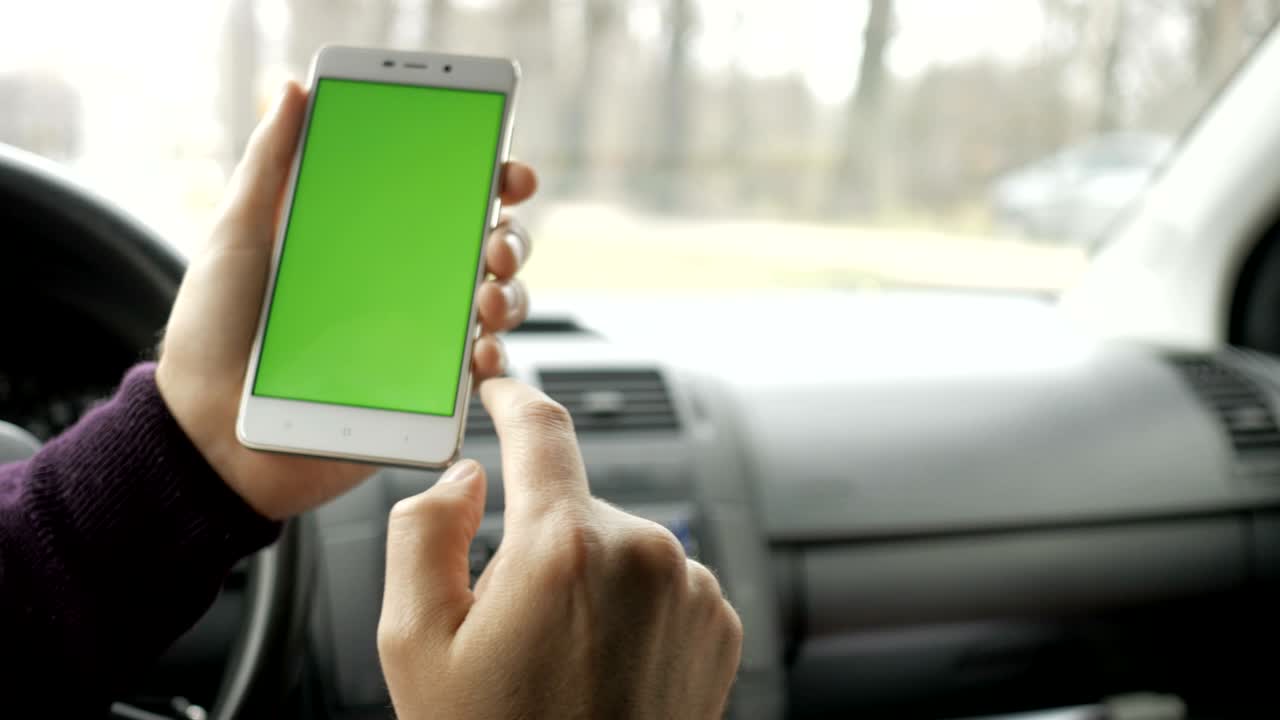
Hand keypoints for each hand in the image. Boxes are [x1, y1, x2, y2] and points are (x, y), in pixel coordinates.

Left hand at [156, 81, 537, 519]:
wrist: (209, 435)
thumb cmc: (213, 337)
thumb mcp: (235, 236)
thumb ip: (269, 164)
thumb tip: (293, 90)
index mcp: (368, 243)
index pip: (443, 200)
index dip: (487, 181)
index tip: (507, 172)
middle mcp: (402, 287)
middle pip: (486, 249)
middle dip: (511, 238)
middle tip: (497, 242)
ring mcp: (417, 341)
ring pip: (497, 305)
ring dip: (512, 294)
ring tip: (487, 299)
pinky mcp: (422, 396)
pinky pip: (479, 372)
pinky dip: (494, 357)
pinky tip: (481, 351)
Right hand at [378, 379, 742, 718]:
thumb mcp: (414, 644)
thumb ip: (423, 533)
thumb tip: (467, 480)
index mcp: (567, 547)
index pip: (541, 431)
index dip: (512, 397)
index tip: (500, 383)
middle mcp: (645, 552)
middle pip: (573, 505)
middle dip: (537, 542)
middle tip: (508, 623)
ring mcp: (692, 588)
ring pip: (617, 545)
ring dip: (585, 578)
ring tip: (561, 660)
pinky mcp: (718, 621)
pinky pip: (661, 581)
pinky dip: (628, 605)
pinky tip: (604, 666)